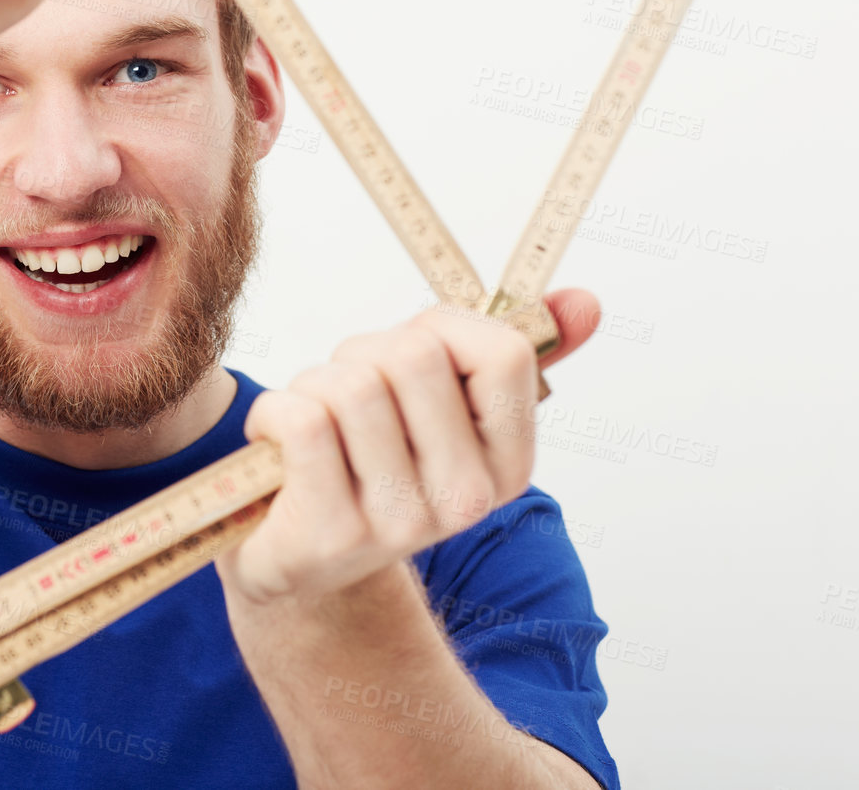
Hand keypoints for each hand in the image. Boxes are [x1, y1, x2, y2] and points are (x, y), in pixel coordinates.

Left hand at [216, 289, 601, 606]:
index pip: (502, 351)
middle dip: (362, 355)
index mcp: (509, 463)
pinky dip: (273, 414)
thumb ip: (512, 351)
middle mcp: (468, 501)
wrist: (297, 557)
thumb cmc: (368, 456)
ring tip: (315, 431)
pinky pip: (302, 420)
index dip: (439, 332)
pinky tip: (278, 447)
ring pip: (351, 385)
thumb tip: (585, 300)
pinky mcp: (332, 533)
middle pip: (412, 356)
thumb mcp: (441, 403)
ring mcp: (402, 523)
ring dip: (313, 387)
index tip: (411, 361)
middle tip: (347, 401)